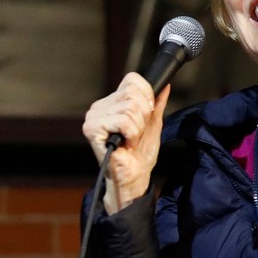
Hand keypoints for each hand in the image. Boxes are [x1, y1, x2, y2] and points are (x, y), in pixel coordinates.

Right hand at [82, 72, 170, 213]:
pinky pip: (123, 121)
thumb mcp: (153, 124)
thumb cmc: (140, 154)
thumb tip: (165, 85)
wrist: (134, 177)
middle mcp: (99, 107)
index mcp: (111, 102)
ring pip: (129, 107)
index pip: (132, 80)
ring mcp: (94, 117)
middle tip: (138, 132)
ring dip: (138, 128)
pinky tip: (126, 144)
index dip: (146, 95)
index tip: (148, 116)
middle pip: (132, 93)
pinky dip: (132, 134)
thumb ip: (157, 104)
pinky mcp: (92, 129)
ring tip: (131, 140)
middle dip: (144, 115)